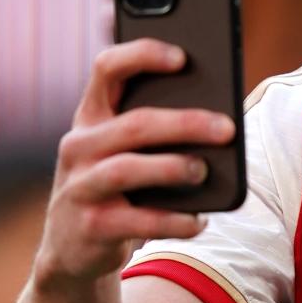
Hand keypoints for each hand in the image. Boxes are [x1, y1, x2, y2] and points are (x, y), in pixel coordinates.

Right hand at [35, 39, 235, 286]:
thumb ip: (159, 131)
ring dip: (173, 168)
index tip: (183, 56)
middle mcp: (79, 145)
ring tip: (204, 171)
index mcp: (92, 116)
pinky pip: (139, 221)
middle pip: (134, 124)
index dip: (143, 55)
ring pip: (128, 169)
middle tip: (227, 129)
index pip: (107, 69)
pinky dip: (174, 221)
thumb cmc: (119, 186)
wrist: (74, 246)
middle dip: (184, 124)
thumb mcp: (127, 151)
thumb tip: (222, 121)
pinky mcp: (93, 227)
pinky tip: (199, 221)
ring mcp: (81, 186)